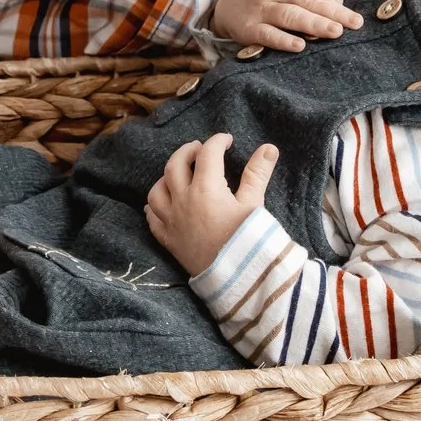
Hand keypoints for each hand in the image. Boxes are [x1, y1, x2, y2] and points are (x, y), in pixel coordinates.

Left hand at [145, 133, 278, 275]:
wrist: (236, 279)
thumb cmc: (247, 241)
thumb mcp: (254, 205)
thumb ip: (258, 174)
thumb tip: (269, 147)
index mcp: (206, 189)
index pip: (207, 154)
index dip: (217, 142)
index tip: (226, 140)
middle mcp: (183, 201)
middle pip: (174, 165)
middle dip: (187, 151)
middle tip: (199, 149)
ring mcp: (171, 221)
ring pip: (157, 190)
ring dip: (166, 177)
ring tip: (179, 174)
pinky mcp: (167, 240)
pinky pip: (152, 217)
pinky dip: (155, 205)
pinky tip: (164, 203)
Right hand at [213, 0, 361, 50]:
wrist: (227, 4)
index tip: (349, 11)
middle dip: (334, 10)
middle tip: (354, 23)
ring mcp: (261, 8)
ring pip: (290, 14)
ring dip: (314, 23)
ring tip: (336, 32)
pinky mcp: (248, 28)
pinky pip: (267, 33)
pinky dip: (283, 40)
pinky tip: (300, 46)